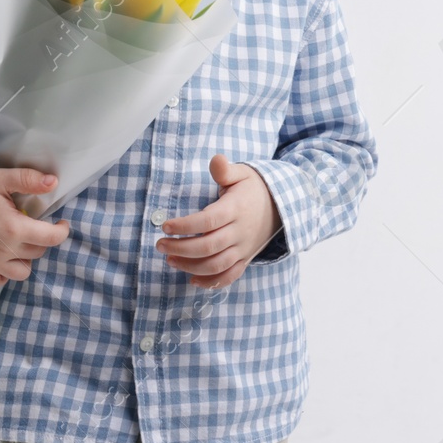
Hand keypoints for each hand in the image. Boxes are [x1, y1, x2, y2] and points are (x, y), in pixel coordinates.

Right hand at [0, 167, 70, 288]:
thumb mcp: (1, 178)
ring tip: (21, 241)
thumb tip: (54, 182)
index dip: (62, 231)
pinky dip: (4, 275)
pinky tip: (5, 258)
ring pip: (21, 272)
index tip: (62, 222)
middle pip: (38, 253)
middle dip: (42, 239)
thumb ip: (29, 180)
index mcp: (13, 229)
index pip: (51, 239)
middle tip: (36, 224)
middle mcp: (3, 251)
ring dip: (26, 259)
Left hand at [158, 154, 280, 288]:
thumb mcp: (242, 173)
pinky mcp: (245, 258)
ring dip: (191, 266)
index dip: (185, 226)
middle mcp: (240, 231)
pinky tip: (192, 280)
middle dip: (181, 248)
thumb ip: (225, 170)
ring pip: (216, 265)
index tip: (165, 226)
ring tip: (170, 260)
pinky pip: (230, 276)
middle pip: (209, 247)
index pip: (208, 221)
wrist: (281, 206)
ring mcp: (243, 248)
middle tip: (160, 245)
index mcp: (236, 209)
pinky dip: (212, 283)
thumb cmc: (254, 188)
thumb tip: (216, 159)